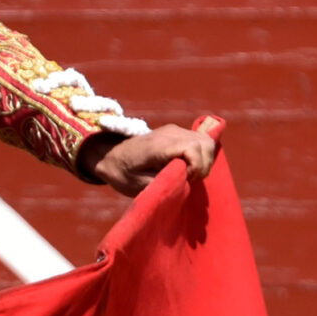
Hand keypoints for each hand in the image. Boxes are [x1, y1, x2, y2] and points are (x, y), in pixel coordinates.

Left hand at [80, 124, 219, 195]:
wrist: (110, 156)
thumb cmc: (123, 174)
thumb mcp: (139, 185)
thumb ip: (164, 183)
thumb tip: (187, 183)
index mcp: (159, 145)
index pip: (193, 148)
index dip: (197, 166)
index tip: (186, 179)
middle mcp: (170, 133)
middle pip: (204, 143)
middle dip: (203, 165)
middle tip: (190, 179)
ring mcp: (174, 130)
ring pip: (206, 140)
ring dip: (204, 160)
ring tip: (190, 174)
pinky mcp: (177, 132)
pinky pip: (200, 140)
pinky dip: (201, 154)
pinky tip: (190, 167)